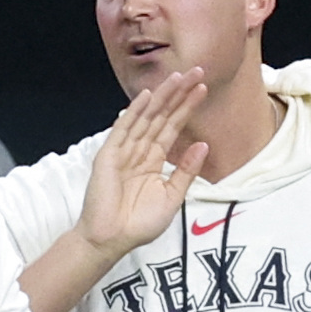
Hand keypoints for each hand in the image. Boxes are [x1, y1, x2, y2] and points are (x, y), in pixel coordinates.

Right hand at [76, 68, 209, 261]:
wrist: (112, 240)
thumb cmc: (138, 224)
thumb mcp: (172, 197)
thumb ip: (186, 170)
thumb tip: (202, 146)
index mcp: (153, 160)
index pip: (173, 126)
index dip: (187, 107)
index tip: (202, 88)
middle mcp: (139, 151)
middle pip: (162, 116)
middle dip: (179, 94)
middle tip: (196, 71)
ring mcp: (123, 151)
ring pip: (145, 117)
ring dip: (161, 96)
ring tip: (178, 77)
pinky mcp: (109, 156)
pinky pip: (123, 129)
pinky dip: (134, 112)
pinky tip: (147, 96)